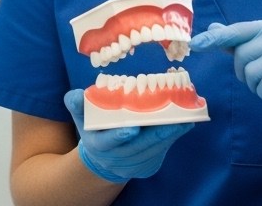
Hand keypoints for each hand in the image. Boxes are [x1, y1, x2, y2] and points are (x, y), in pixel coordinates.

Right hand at [62, 89, 192, 183]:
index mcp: (98, 145)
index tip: (132, 127)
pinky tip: (184, 124)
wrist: (104, 158)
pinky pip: (162, 151)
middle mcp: (117, 158)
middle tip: (173, 119)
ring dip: (170, 133)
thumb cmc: (95, 130)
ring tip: (185, 118)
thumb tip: (76, 95)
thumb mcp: (82, 118)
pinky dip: (173, 137)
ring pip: (154, 149)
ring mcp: (134, 165)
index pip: (109, 141)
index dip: (120, 135)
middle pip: (139, 146)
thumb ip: (77, 105)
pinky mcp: (148, 167)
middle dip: (157, 132)